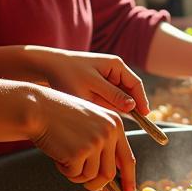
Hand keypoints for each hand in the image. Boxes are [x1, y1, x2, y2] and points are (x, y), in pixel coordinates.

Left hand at [28, 47, 148, 114]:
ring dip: (119, 109)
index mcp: (115, 65)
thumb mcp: (90, 86)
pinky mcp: (98, 86)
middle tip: (133, 124)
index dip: (142, 100)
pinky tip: (104, 118)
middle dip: (131, 107)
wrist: (46, 68)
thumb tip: (132, 106)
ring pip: (119, 97)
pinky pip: (109, 99)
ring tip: (116, 122)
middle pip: (130, 91)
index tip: (145, 116)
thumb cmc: (67, 74)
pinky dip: (109, 108)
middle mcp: (114, 70)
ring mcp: (107, 78)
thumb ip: (112, 96)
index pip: (136, 84)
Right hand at [28, 87, 136, 190]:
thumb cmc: (61, 117)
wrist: (38, 109)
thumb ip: (104, 144)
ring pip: (91, 176)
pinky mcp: (80, 152)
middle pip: (110, 173)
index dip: (129, 178)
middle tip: (87, 186)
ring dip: (77, 174)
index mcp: (115, 124)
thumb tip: (111, 176)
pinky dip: (65, 170)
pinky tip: (58, 154)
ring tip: (66, 158)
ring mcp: (95, 142)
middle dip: (97, 184)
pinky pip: (75, 174)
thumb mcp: (91, 122)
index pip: (127, 157)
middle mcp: (109, 132)